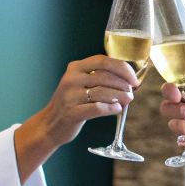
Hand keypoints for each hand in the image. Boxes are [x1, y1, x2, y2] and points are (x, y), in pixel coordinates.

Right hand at [13, 56, 140, 180]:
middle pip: (105, 76)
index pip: (103, 61)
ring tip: (128, 100)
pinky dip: (111, 108)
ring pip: (103, 92)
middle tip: (132, 91)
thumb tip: (129, 80)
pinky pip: (97, 108)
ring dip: (120, 96)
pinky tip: (118, 109)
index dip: (122, 68)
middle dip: (123, 84)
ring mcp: (70, 96)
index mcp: (75, 68)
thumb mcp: (80, 84)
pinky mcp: (72, 113)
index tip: (134, 78)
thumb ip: (100, 79)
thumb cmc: (72, 103)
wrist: (50, 124)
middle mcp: (71, 79)